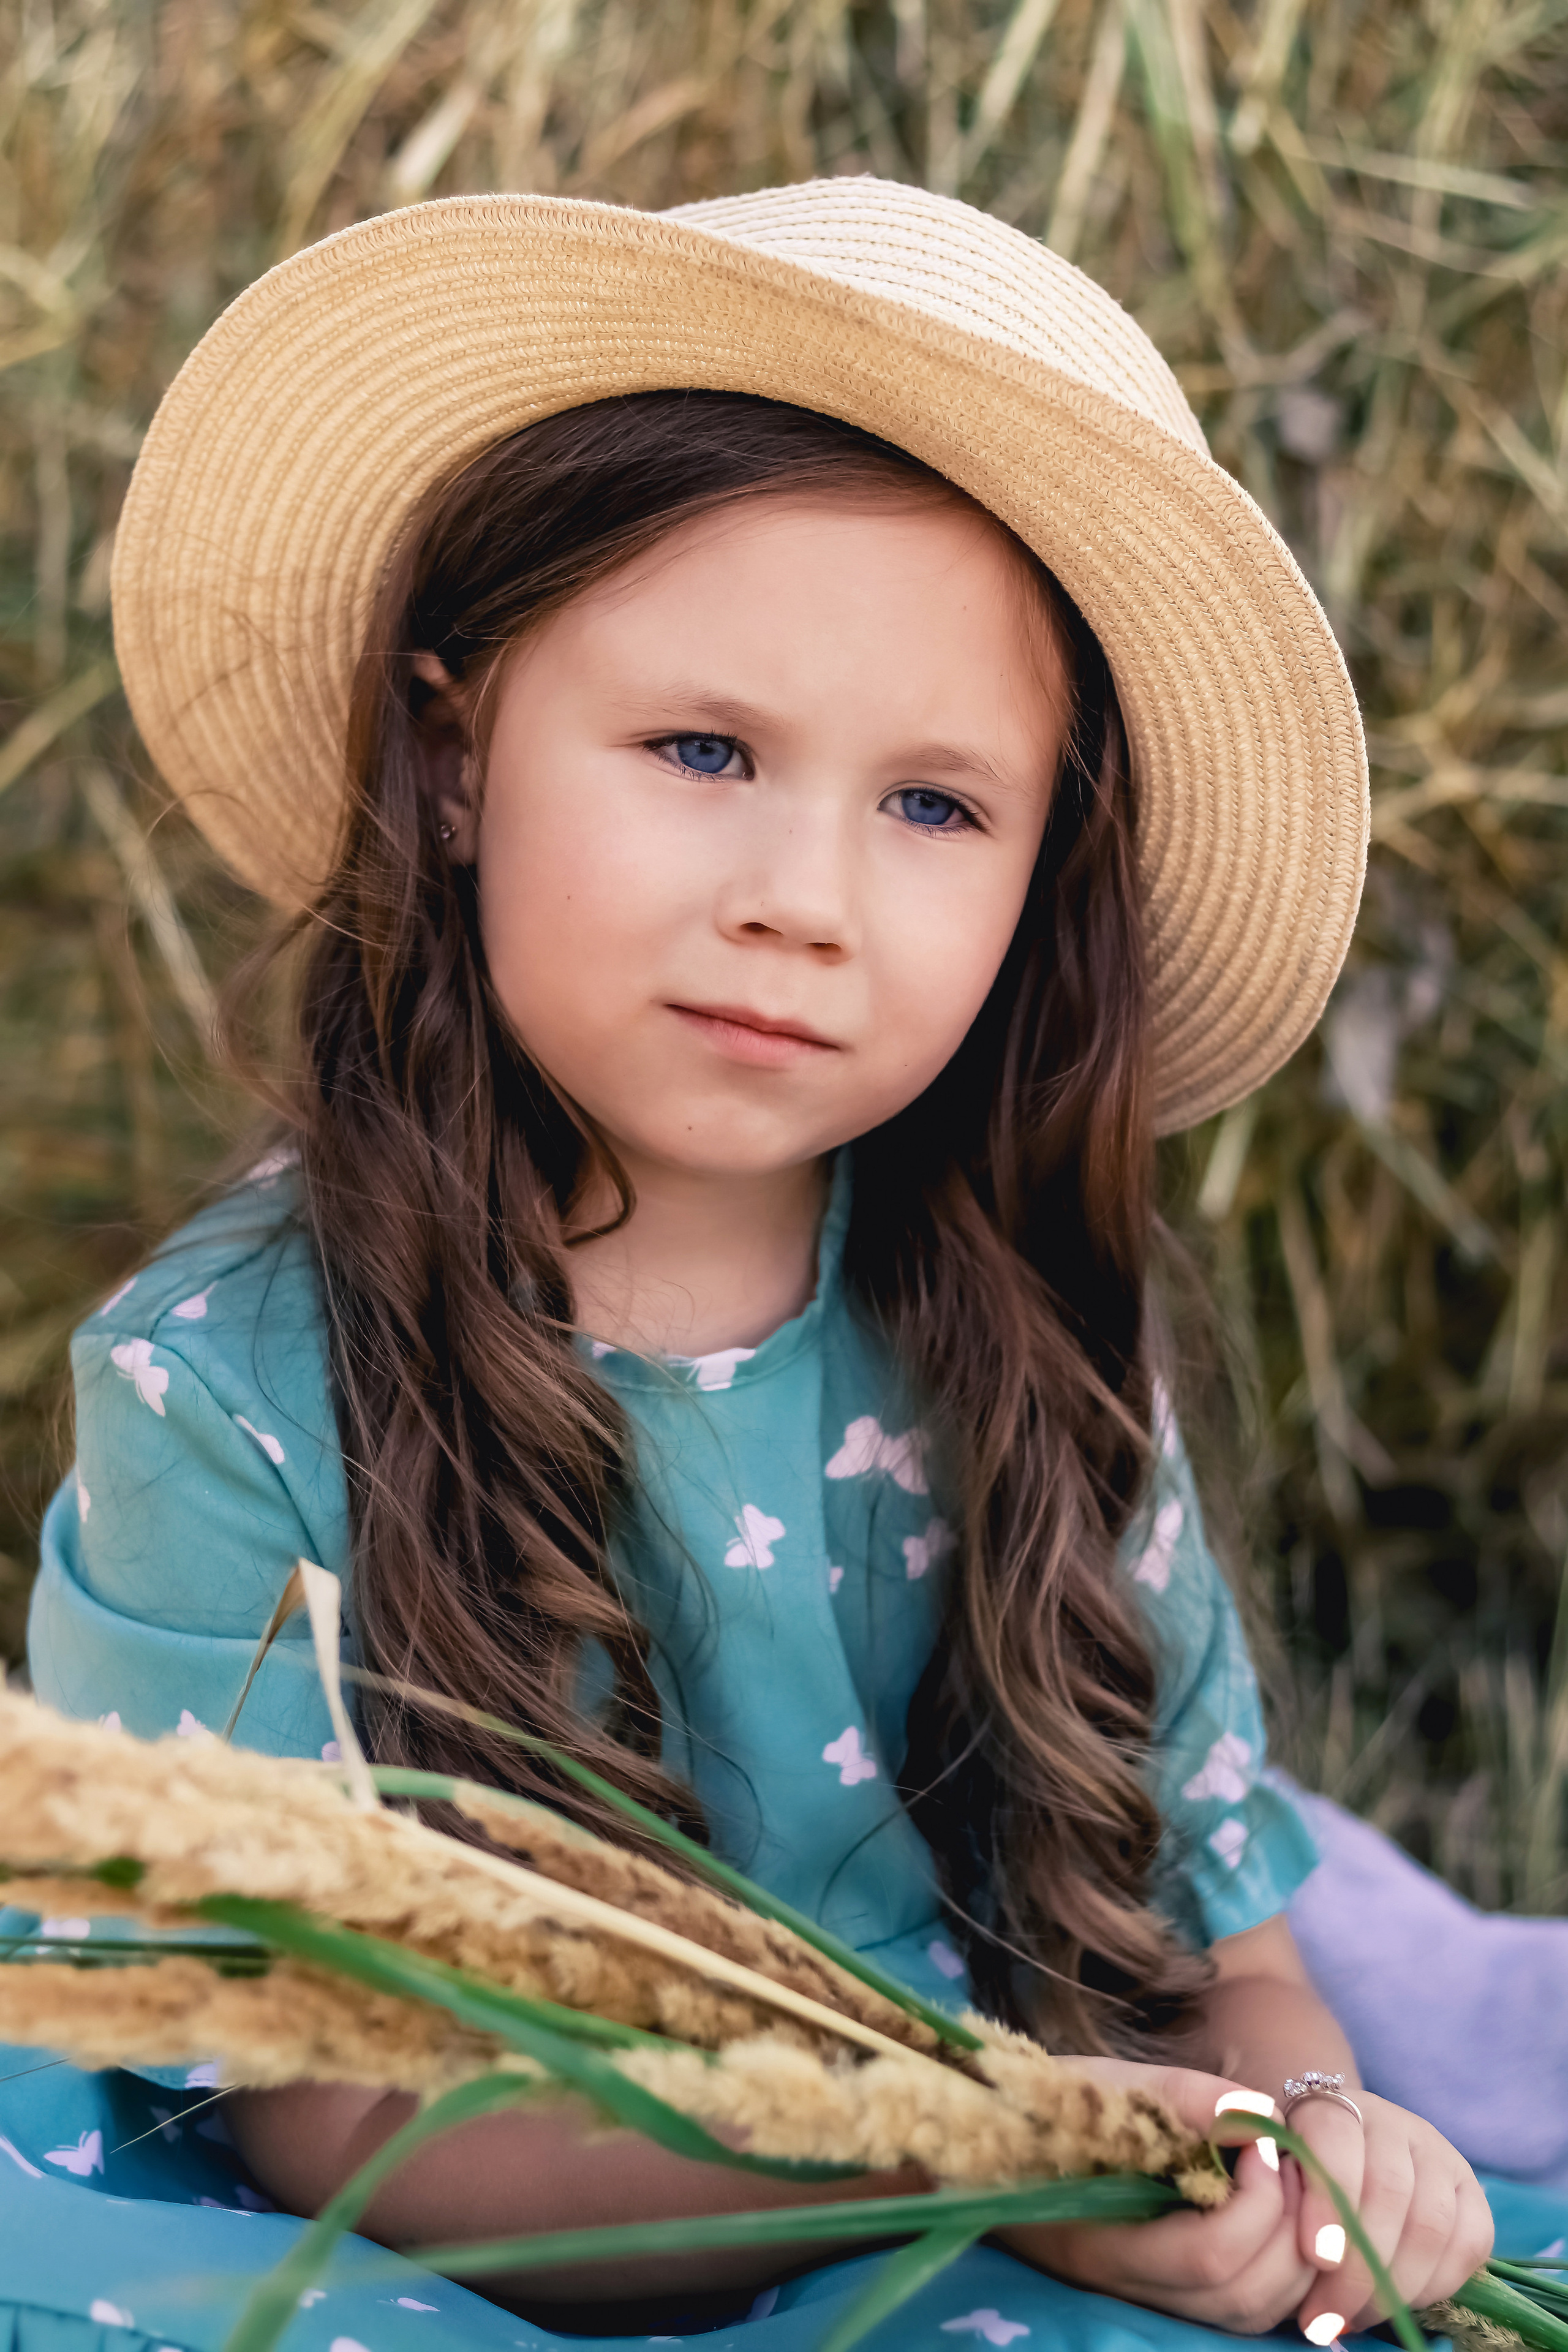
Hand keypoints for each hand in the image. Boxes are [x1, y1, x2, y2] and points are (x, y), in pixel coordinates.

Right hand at [1004, 2060, 1316, 2334]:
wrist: (988, 2148)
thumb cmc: (1043, 2107)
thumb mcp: (1103, 2083)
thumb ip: (1183, 2094)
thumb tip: (1260, 2112)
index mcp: (1102, 2239)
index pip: (1210, 2254)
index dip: (1257, 2200)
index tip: (1261, 2140)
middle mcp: (1126, 2289)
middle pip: (1241, 2293)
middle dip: (1285, 2223)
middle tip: (1284, 2158)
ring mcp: (1146, 2304)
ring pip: (1250, 2314)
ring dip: (1290, 2253)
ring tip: (1283, 2183)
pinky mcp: (1164, 2302)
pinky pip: (1243, 2313)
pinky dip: (1278, 2272)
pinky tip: (1271, 2214)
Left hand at [1290, 2089, 1493, 2339]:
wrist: (1334, 2153)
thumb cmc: (1294, 2176)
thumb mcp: (1272, 2178)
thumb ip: (1277, 2207)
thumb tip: (1295, 2273)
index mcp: (1330, 2104)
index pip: (1333, 2139)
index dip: (1328, 2201)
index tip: (1316, 2258)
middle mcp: (1389, 2121)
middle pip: (1387, 2190)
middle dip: (1358, 2268)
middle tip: (1325, 2317)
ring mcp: (1436, 2151)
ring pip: (1430, 2221)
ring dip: (1395, 2285)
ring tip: (1357, 2318)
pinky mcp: (1471, 2188)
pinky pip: (1470, 2241)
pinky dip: (1438, 2283)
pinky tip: (1403, 2303)